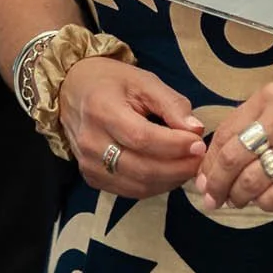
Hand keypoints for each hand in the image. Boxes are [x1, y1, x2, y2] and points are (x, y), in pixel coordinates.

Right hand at [57, 56, 206, 198]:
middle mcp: (90, 141)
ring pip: (138, 185)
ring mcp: (88, 164)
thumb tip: (196, 130)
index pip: (142, 138)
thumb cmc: (111, 82)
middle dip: (178, 167)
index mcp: (102, 109)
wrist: (72, 90)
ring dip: (170, 180)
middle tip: (200, 159)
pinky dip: (155, 186)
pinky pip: (129, 191)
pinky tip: (168, 173)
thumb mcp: (144, 81)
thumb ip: (171, 104)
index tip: (199, 144)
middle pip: (142, 168)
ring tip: (188, 166)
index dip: (174, 146)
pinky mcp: (90, 177)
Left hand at [195, 82, 272, 212]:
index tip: (203, 175)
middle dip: (215, 182)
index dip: (210, 159)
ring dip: (237, 196)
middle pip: (232, 157)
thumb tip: (224, 150)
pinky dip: (264, 203)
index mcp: (271, 96)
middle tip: (211, 197)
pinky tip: (263, 202)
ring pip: (251, 180)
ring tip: (235, 201)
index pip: (226, 131)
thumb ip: (259, 118)